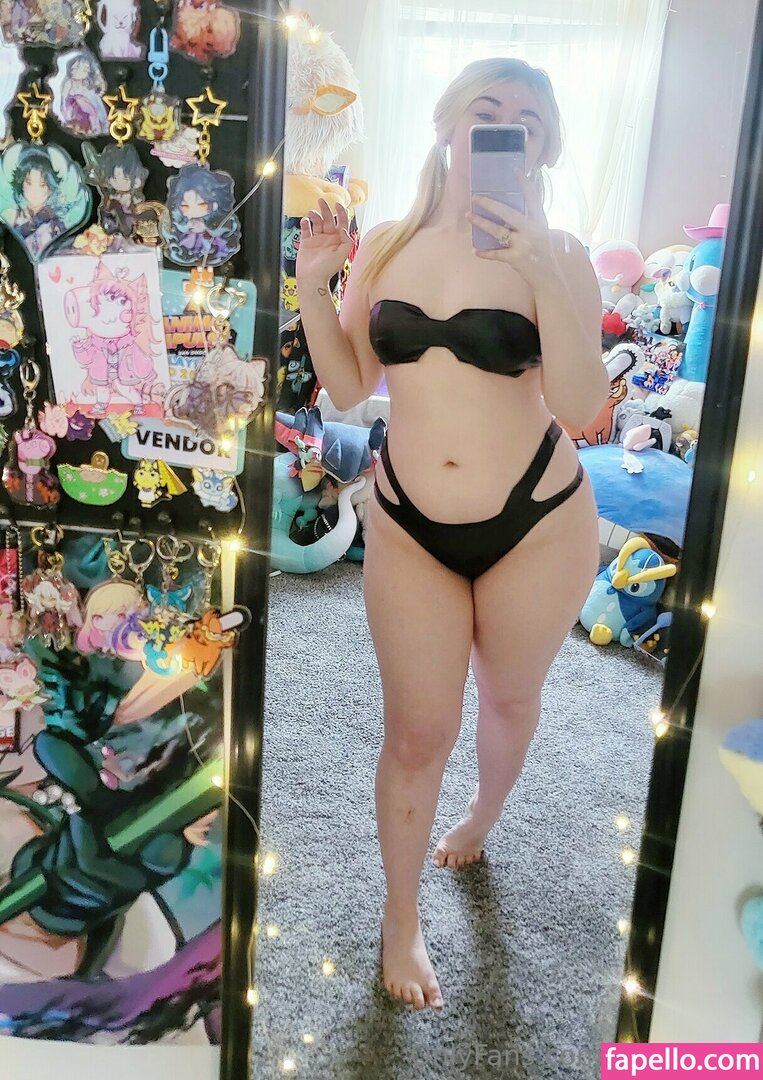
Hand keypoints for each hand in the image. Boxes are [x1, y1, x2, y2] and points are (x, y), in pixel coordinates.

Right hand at [296, 198, 352, 285]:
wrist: (312, 278)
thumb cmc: (327, 269)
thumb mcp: (342, 255)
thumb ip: (347, 241)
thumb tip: (344, 228)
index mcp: (338, 240)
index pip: (341, 223)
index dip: (341, 212)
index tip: (337, 204)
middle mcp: (328, 238)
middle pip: (328, 219)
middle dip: (326, 209)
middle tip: (321, 201)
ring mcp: (317, 239)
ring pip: (316, 222)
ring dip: (315, 215)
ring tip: (312, 214)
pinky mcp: (306, 241)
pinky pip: (306, 228)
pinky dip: (305, 222)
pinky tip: (305, 221)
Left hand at [467, 170, 558, 289]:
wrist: (554, 277)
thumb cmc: (548, 254)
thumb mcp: (544, 234)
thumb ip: (530, 224)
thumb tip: (510, 218)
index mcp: (540, 221)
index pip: (533, 197)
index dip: (525, 183)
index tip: (516, 170)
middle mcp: (532, 230)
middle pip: (508, 212)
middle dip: (490, 204)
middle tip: (476, 197)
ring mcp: (524, 244)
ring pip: (498, 231)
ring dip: (481, 223)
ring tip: (469, 215)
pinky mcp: (517, 259)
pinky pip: (497, 254)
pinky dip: (485, 253)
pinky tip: (475, 250)